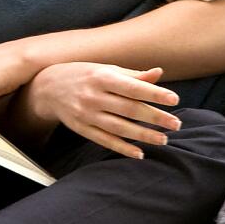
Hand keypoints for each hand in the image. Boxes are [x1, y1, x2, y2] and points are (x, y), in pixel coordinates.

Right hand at [27, 64, 181, 158]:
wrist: (47, 87)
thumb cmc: (84, 75)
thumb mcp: (106, 69)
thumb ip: (133, 75)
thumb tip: (159, 74)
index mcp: (102, 76)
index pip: (132, 87)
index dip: (154, 93)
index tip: (174, 99)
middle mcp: (93, 96)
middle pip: (128, 109)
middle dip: (154, 117)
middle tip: (176, 124)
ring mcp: (86, 114)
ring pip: (118, 128)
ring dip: (142, 135)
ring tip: (163, 140)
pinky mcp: (81, 129)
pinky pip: (104, 140)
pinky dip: (122, 148)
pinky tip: (140, 154)